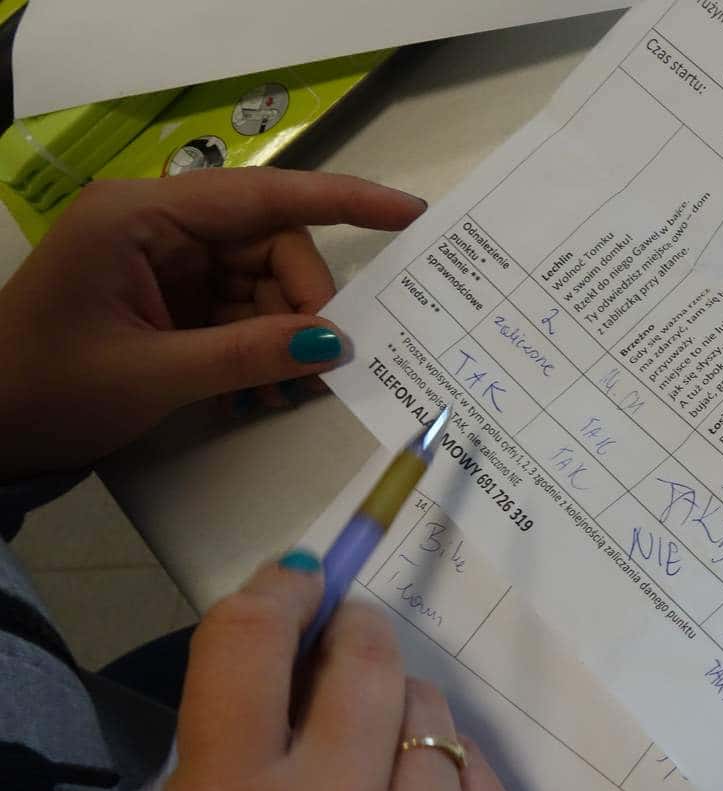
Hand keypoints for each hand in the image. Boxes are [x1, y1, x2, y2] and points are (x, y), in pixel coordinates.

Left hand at [0, 168, 425, 480]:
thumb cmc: (48, 388)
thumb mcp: (153, 375)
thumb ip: (248, 353)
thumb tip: (336, 344)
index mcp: (142, 216)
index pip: (265, 196)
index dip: (344, 201)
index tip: (409, 213)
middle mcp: (159, 226)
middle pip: (271, 245)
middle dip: (304, 305)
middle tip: (323, 365)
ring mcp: (165, 263)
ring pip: (263, 283)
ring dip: (284, 338)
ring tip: (282, 395)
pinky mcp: (170, 299)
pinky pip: (241, 312)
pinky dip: (260, 351)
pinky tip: (259, 393)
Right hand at [161, 556, 532, 790]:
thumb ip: (243, 734)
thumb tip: (306, 618)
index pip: (247, 641)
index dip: (279, 591)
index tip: (300, 582)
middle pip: (365, 654)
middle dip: (355, 644)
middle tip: (347, 656)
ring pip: (432, 704)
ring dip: (404, 721)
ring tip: (375, 784)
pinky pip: (479, 762)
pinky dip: (452, 778)